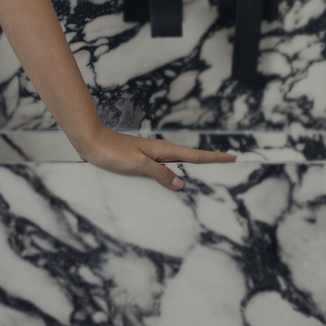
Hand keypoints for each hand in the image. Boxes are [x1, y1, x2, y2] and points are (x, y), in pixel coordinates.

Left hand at [76, 126, 236, 191]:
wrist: (91, 142)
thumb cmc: (112, 152)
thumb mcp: (138, 165)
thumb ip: (160, 174)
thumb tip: (182, 184)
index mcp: (164, 150)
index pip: (195, 156)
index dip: (215, 158)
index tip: (234, 158)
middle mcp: (161, 152)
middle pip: (191, 160)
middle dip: (210, 165)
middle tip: (229, 170)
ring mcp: (152, 157)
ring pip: (178, 166)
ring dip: (192, 171)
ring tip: (208, 180)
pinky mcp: (141, 162)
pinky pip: (164, 170)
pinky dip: (173, 176)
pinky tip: (173, 184)